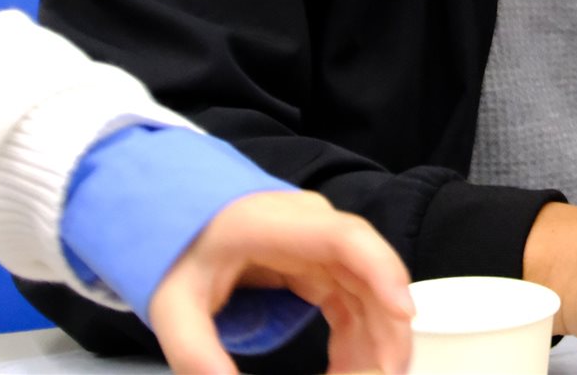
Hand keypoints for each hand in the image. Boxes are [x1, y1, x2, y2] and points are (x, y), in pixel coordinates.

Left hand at [148, 190, 413, 374]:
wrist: (175, 216)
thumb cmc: (179, 252)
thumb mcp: (172, 303)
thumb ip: (194, 350)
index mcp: (274, 225)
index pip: (344, 238)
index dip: (381, 271)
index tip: (403, 314)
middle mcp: (312, 227)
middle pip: (368, 271)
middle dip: (387, 327)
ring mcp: (322, 244)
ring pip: (369, 289)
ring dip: (377, 338)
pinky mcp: (322, 264)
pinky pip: (355, 299)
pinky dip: (360, 337)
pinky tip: (353, 371)